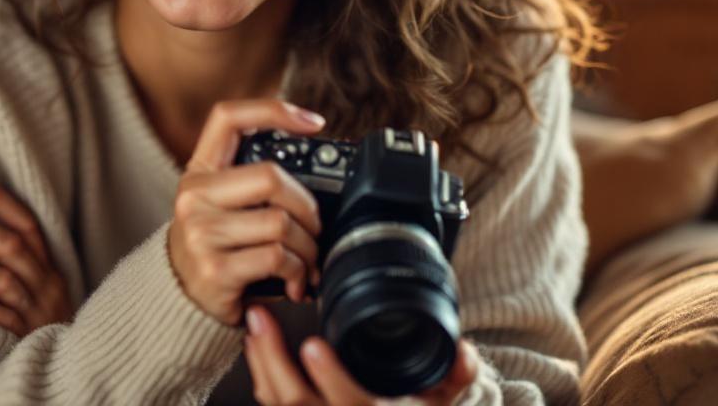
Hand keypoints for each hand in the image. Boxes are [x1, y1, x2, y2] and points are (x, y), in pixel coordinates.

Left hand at [0, 168, 73, 336]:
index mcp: (47, 262)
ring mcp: (35, 310)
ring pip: (1, 279)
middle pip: (8, 247)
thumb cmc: (37, 311)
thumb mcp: (35, 279)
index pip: (24, 221)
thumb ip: (9, 253)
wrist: (64, 364)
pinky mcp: (21, 338)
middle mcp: (45, 282)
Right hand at [167, 99, 328, 325]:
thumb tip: (314, 168)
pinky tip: (295, 282)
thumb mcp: (218, 203)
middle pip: (271, 177)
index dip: (273, 110)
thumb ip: (252, 182)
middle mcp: (194, 196)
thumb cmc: (213, 245)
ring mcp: (202, 233)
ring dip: (308, 247)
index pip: (228, 118)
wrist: (179, 299)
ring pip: (281, 223)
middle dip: (308, 206)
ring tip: (307, 260)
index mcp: (199, 170)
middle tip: (315, 227)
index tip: (314, 123)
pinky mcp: (216, 269)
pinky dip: (298, 272)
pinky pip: (278, 258)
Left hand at [244, 305, 479, 404]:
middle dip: (274, 360)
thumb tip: (463, 348)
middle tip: (261, 320)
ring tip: (254, 324)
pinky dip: (261, 377)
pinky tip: (255, 347)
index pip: (350, 403)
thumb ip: (453, 375)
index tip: (314, 345)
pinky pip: (272, 405)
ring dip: (261, 362)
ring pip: (278, 403)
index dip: (331, 377)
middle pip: (297, 402)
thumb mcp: (437, 403)